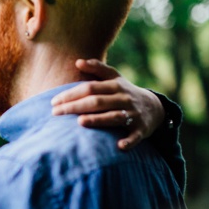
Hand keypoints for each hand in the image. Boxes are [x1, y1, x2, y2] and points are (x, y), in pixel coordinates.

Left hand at [50, 59, 164, 149]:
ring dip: (97, 120)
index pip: (89, 88)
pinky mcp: (141, 129)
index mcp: (115, 86)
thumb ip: (97, 68)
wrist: (154, 107)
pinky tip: (119, 146)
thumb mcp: (115, 78)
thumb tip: (77, 62)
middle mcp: (123, 99)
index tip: (53, 102)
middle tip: (55, 113)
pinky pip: (134, 136)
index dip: (71, 94)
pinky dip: (128, 141)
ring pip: (113, 117)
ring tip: (80, 122)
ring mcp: (133, 114)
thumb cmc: (125, 92)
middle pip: (97, 102)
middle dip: (75, 107)